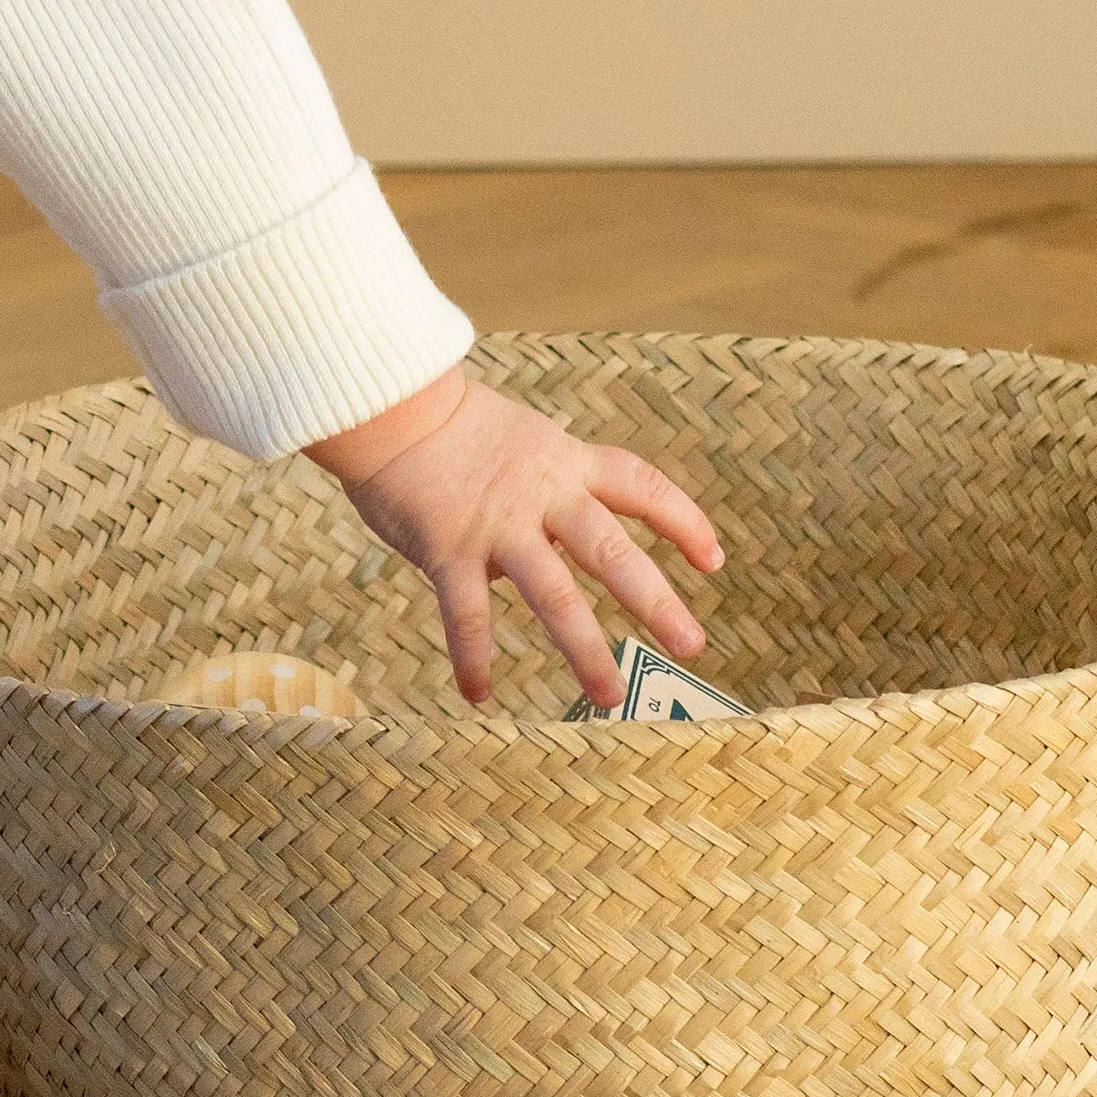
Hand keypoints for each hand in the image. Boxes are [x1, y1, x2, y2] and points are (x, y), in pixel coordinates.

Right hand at [303, 365, 722, 706]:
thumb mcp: (515, 438)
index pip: (640, 485)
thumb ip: (539, 490)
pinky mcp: (447, 549)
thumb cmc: (442, 421)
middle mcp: (540, 494)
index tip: (713, 559)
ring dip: (584, 648)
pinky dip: (473, 657)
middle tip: (692, 645)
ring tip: (609, 694)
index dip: (683, 521)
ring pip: (553, 594)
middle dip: (655, 601)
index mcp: (562, 461)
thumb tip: (543, 548)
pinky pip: (466, 613)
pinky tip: (478, 694)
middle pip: (611, 550)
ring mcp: (495, 525)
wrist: (383, 402)